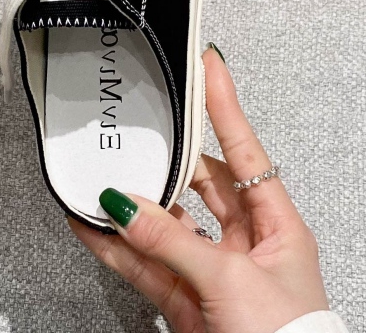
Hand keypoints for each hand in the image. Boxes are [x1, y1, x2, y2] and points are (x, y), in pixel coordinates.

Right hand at [69, 45, 329, 332]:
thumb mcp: (232, 279)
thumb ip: (173, 239)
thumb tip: (125, 204)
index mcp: (276, 224)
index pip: (244, 148)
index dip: (224, 105)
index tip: (208, 66)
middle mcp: (243, 241)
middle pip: (196, 183)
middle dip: (162, 161)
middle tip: (135, 132)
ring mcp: (210, 268)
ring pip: (162, 223)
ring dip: (128, 206)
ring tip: (97, 180)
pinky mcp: (183, 298)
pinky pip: (141, 262)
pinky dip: (113, 246)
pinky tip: (89, 226)